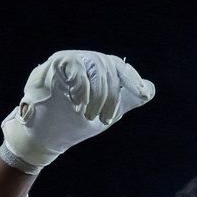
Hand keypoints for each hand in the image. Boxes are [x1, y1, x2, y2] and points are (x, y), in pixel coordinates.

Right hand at [1, 50, 154, 170]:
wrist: (45, 137)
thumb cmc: (73, 123)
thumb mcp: (105, 113)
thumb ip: (126, 100)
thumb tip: (151, 89)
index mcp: (98, 71)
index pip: (120, 68)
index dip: (133, 80)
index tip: (143, 94)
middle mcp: (85, 61)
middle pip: (110, 67)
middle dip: (111, 96)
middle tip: (105, 119)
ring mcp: (70, 59)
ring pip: (96, 66)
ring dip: (98, 94)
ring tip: (89, 116)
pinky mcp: (56, 63)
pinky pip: (76, 67)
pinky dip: (82, 88)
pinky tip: (79, 106)